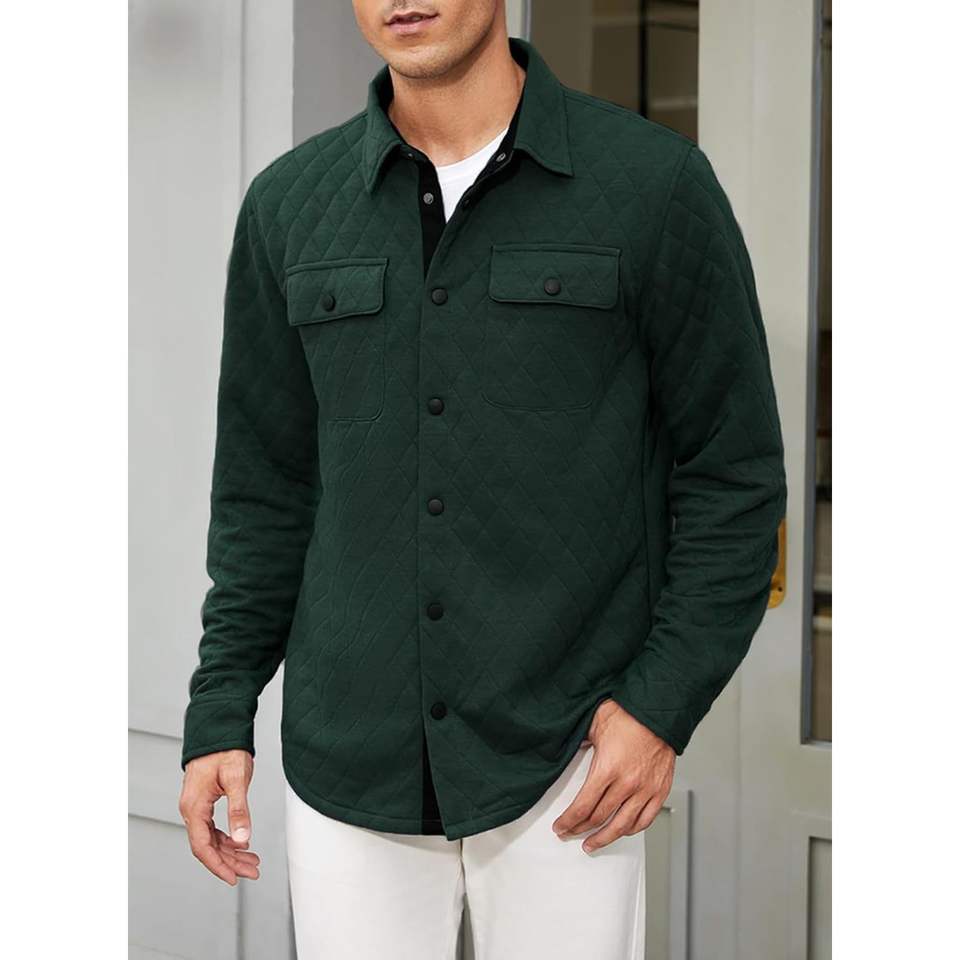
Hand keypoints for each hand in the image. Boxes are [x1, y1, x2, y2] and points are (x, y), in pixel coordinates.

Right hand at [179, 749, 260, 884]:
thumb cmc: (225, 750)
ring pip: (211, 839)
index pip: (203, 847)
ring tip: (252, 861)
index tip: (234, 879)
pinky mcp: (203, 801)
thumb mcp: (236, 779)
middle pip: (208, 846)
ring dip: (231, 852)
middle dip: (230, 862)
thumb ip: (239, 810)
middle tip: (252, 871)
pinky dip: (228, 838)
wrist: (218, 728)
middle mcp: (191, 809)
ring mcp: (196, 806)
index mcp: (194, 807)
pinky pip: (213, 828)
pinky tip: (242, 844)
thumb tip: (243, 839)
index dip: (218, 866)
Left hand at [552, 698, 674, 852]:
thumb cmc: (628, 715)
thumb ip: (579, 741)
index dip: (569, 821)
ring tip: (592, 843)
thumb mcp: (595, 724)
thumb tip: (564, 748)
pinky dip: (631, 829)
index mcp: (608, 768)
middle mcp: (627, 783)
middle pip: (599, 818)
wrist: (658, 712)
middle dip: (580, 829)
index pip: (583, 806)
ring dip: (604, 838)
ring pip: (621, 826)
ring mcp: (645, 790)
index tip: (560, 827)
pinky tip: (621, 831)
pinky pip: (645, 820)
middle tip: (569, 834)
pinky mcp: (659, 791)